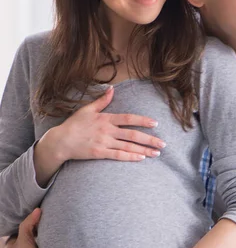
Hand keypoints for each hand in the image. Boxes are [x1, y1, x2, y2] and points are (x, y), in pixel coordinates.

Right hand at [47, 86, 166, 163]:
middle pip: (133, 135)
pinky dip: (131, 157)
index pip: (128, 119)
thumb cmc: (74, 124)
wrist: (60, 141)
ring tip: (157, 153)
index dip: (143, 121)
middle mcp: (107, 130)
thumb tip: (112, 89)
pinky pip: (118, 155)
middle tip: (163, 144)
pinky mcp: (99, 153)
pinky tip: (142, 158)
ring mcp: (104, 142)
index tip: (155, 124)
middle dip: (150, 139)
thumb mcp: (87, 110)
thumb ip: (102, 101)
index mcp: (105, 119)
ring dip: (144, 150)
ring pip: (128, 146)